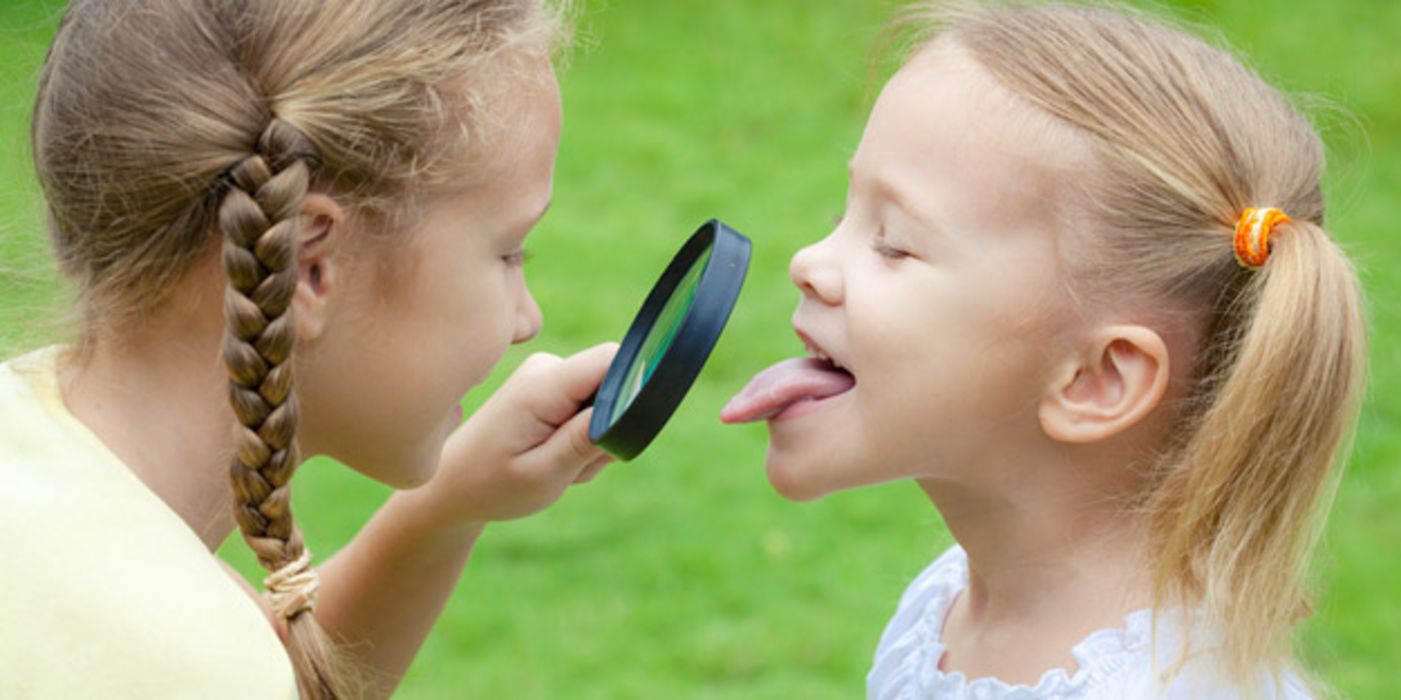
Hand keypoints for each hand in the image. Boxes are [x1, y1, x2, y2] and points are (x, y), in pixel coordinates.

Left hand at [425, 343, 618, 524]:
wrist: (454, 484)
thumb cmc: (493, 484)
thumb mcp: (545, 473)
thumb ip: (589, 438)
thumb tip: (633, 402)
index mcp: (542, 385)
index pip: (612, 358)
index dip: (632, 390)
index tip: (613, 435)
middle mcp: (547, 368)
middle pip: (614, 386)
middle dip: (607, 431)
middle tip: (570, 467)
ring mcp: (549, 375)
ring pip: (605, 403)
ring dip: (593, 441)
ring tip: (555, 465)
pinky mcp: (552, 386)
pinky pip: (591, 408)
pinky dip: (582, 439)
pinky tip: (552, 456)